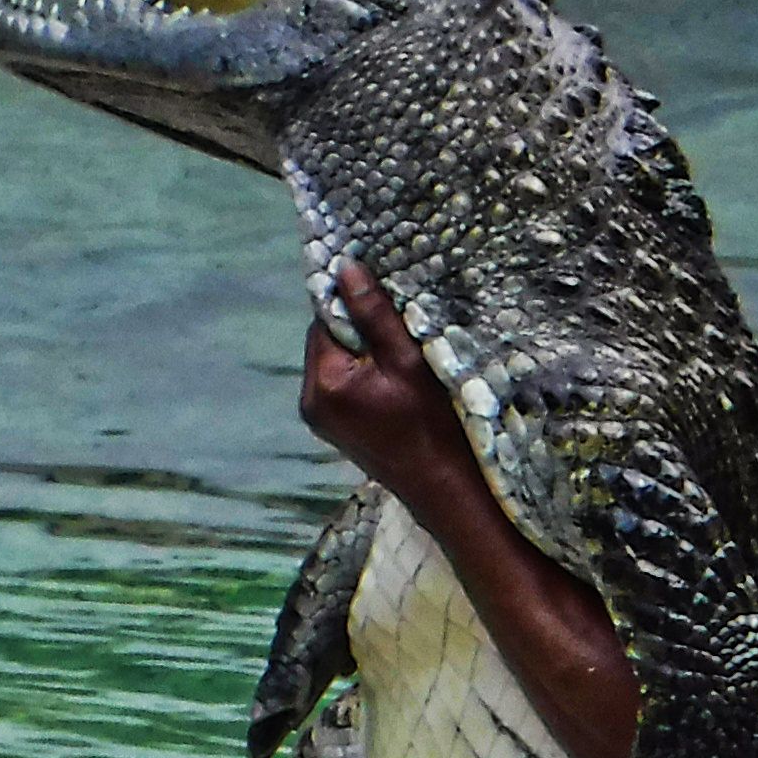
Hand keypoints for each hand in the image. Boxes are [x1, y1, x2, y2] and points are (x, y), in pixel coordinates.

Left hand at [299, 263, 480, 514]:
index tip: (385, 304)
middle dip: (359, 332)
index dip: (354, 305)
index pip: (324, 319)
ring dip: (363, 355)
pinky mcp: (336, 430)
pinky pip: (342, 386)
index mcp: (324, 383)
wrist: (445, 489)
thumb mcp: (408, 361)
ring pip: (336, 362)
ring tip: (399, 366)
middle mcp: (311, 402)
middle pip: (327, 341)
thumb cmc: (434, 426)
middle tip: (400, 338)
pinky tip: (393, 389)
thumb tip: (345, 268)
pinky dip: (364, 378)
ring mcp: (321, 420)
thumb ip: (374, 314)